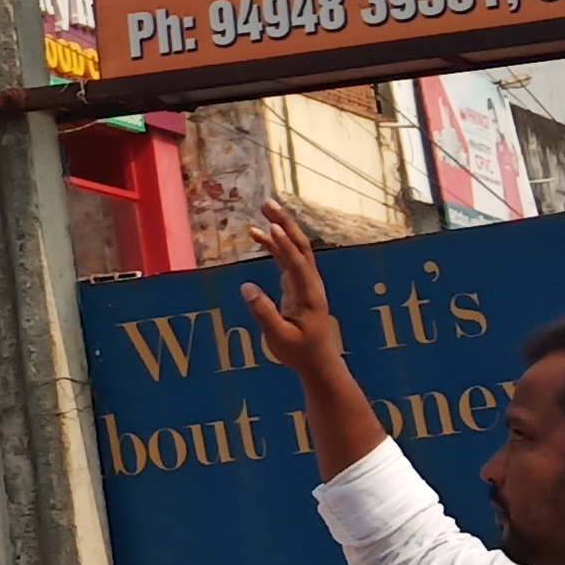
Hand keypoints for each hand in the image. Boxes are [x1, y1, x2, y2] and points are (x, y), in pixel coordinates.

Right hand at [233, 199, 346, 378]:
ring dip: (281, 227)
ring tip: (264, 208)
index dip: (284, 245)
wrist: (318, 360)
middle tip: (268, 203)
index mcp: (309, 295)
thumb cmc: (298, 351)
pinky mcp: (298, 283)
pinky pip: (287, 257)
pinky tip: (258, 234)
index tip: (270, 226)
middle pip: (301, 246)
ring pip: (296, 248)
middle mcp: (311, 283)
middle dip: (286, 223)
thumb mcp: (278, 337)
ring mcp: (306, 281)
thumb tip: (246, 286)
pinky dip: (274, 244)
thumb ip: (263, 313)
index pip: (297, 264)